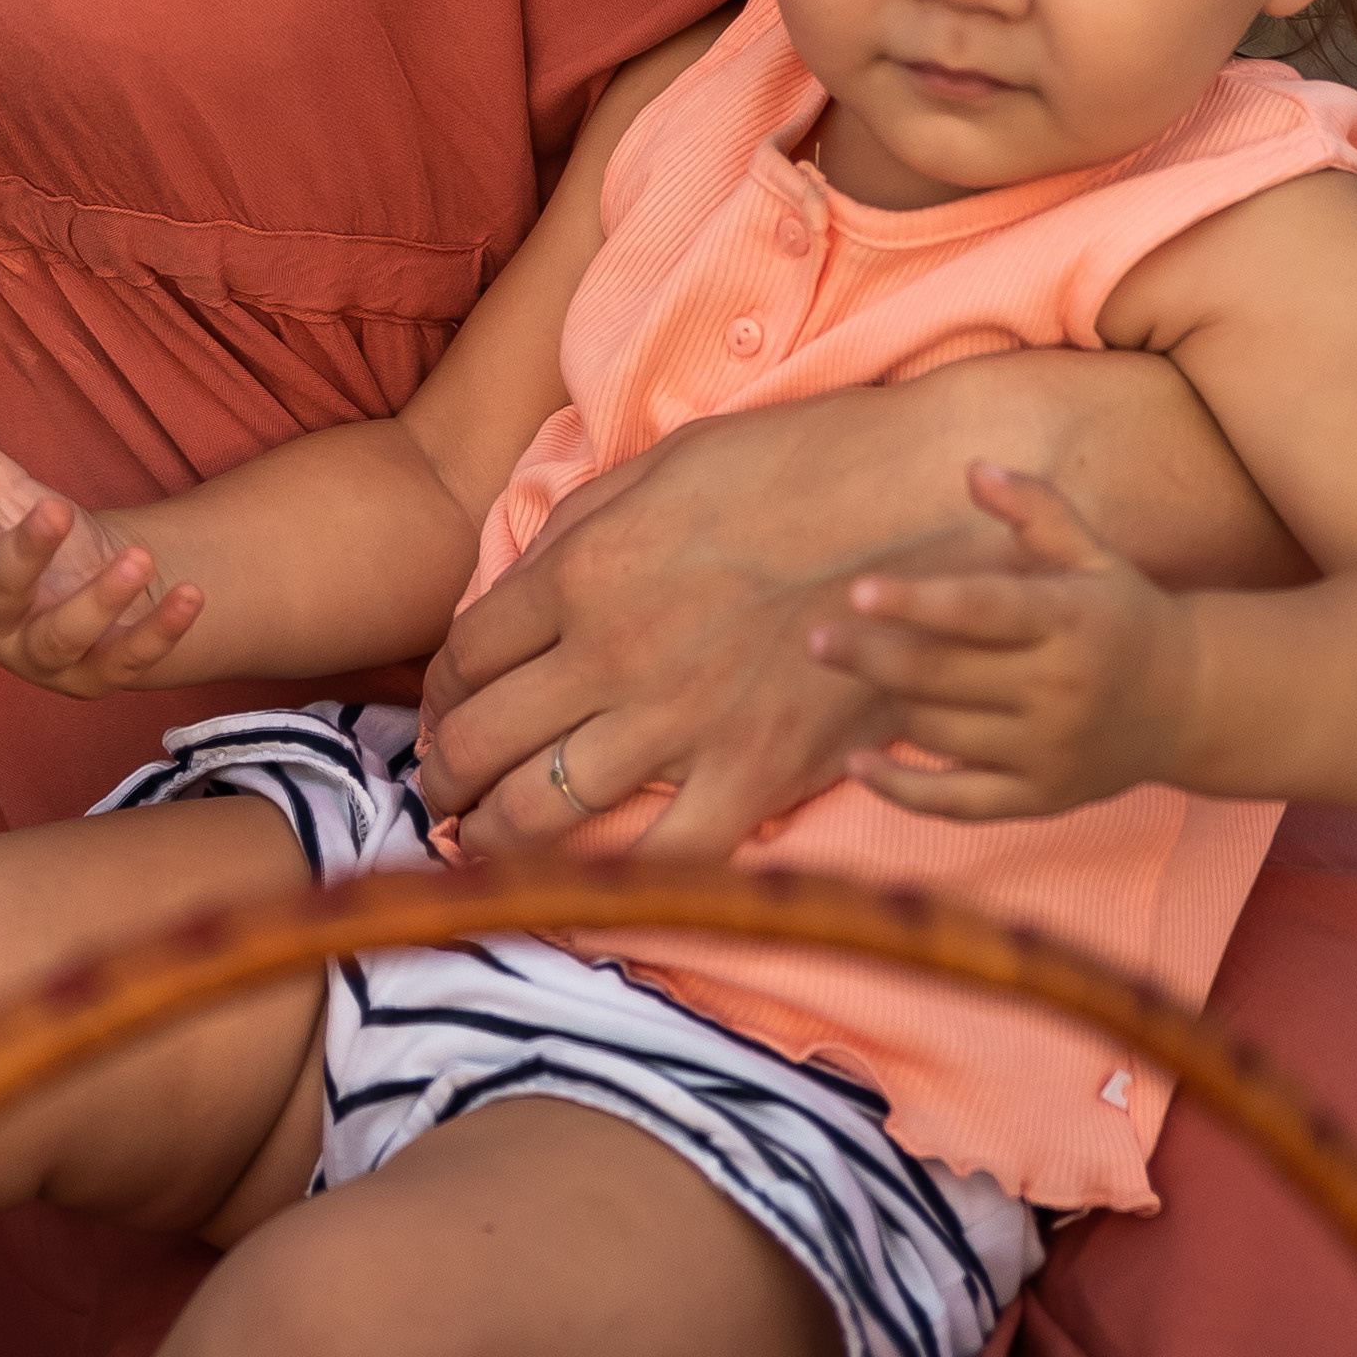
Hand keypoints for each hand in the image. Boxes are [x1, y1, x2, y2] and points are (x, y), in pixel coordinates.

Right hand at [0, 389, 203, 697]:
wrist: (112, 601)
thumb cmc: (43, 544)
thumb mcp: (5, 493)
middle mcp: (4, 618)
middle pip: (1, 591)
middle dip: (24, 554)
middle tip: (55, 508)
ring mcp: (52, 654)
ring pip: (65, 636)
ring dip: (101, 597)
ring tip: (137, 557)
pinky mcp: (104, 673)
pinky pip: (130, 657)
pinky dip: (160, 628)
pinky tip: (190, 595)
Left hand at [418, 422, 1013, 859]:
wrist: (920, 500)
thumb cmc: (798, 462)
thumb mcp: (665, 462)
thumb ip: (579, 528)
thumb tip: (516, 589)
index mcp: (583, 569)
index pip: (464, 655)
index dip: (437, 695)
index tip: (441, 713)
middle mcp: (612, 652)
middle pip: (478, 741)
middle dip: (443, 776)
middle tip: (441, 791)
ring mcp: (682, 722)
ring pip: (539, 811)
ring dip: (489, 835)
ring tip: (478, 842)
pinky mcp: (755, 775)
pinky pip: (660, 862)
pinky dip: (610, 890)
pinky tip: (582, 895)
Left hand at [808, 464, 1200, 820]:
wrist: (1190, 703)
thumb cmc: (1124, 614)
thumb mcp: (1094, 553)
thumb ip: (1036, 509)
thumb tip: (974, 469)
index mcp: (1069, 621)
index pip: (982, 611)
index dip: (918, 603)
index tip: (858, 592)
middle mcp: (1060, 690)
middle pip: (946, 676)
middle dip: (873, 657)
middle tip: (814, 640)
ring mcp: (1049, 751)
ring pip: (943, 733)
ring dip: (891, 703)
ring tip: (860, 670)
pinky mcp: (1041, 799)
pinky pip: (958, 804)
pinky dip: (902, 790)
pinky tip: (858, 765)